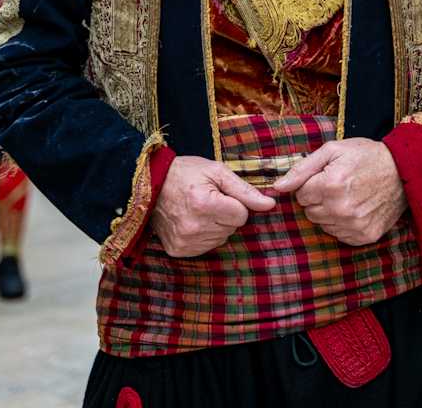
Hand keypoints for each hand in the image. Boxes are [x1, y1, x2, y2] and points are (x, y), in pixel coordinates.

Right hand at [151, 156, 275, 257]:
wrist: (151, 183)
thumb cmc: (187, 173)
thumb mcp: (217, 171)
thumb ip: (245, 190)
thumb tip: (270, 204)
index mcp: (204, 204)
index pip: (241, 215)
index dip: (235, 202)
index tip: (219, 193)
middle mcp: (194, 226)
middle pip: (232, 228)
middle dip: (226, 214)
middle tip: (208, 199)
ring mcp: (184, 241)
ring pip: (221, 239)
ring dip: (215, 226)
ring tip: (198, 209)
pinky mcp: (178, 250)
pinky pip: (206, 247)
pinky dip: (204, 235)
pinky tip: (191, 221)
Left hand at [272, 138, 406, 246]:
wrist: (403, 170)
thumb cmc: (365, 156)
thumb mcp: (332, 150)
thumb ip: (301, 169)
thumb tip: (277, 187)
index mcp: (330, 185)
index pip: (300, 195)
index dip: (311, 184)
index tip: (327, 176)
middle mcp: (340, 209)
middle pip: (309, 212)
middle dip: (318, 198)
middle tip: (338, 185)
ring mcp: (354, 226)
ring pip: (322, 224)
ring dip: (330, 212)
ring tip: (349, 195)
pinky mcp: (364, 237)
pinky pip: (338, 235)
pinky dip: (342, 223)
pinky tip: (356, 208)